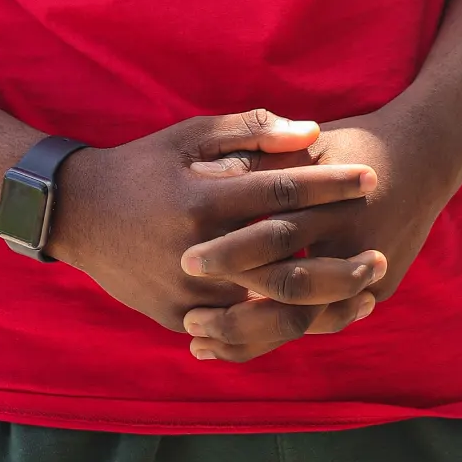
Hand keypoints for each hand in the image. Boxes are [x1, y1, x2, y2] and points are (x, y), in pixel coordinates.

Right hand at [50, 108, 382, 336]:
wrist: (79, 215)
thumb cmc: (144, 165)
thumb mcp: (191, 135)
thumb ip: (251, 130)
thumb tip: (311, 132)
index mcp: (202, 197)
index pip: (279, 191)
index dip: (328, 185)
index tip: (369, 180)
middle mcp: (197, 249)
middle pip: (282, 255)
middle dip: (337, 252)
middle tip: (383, 248)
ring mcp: (186, 291)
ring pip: (265, 305)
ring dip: (319, 299)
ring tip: (362, 291)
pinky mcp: (178, 318)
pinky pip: (238, 330)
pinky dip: (279, 323)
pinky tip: (318, 315)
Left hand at [179, 94, 461, 362]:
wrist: (427, 155)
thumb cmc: (356, 143)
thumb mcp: (312, 146)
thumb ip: (266, 159)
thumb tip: (210, 177)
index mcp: (336, 202)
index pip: (276, 233)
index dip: (232, 252)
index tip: (186, 263)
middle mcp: (357, 243)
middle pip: (291, 284)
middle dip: (237, 306)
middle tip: (188, 320)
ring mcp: (372, 273)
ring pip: (306, 319)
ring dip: (252, 335)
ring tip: (201, 343)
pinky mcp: (380, 294)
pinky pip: (323, 324)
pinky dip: (282, 336)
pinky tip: (239, 346)